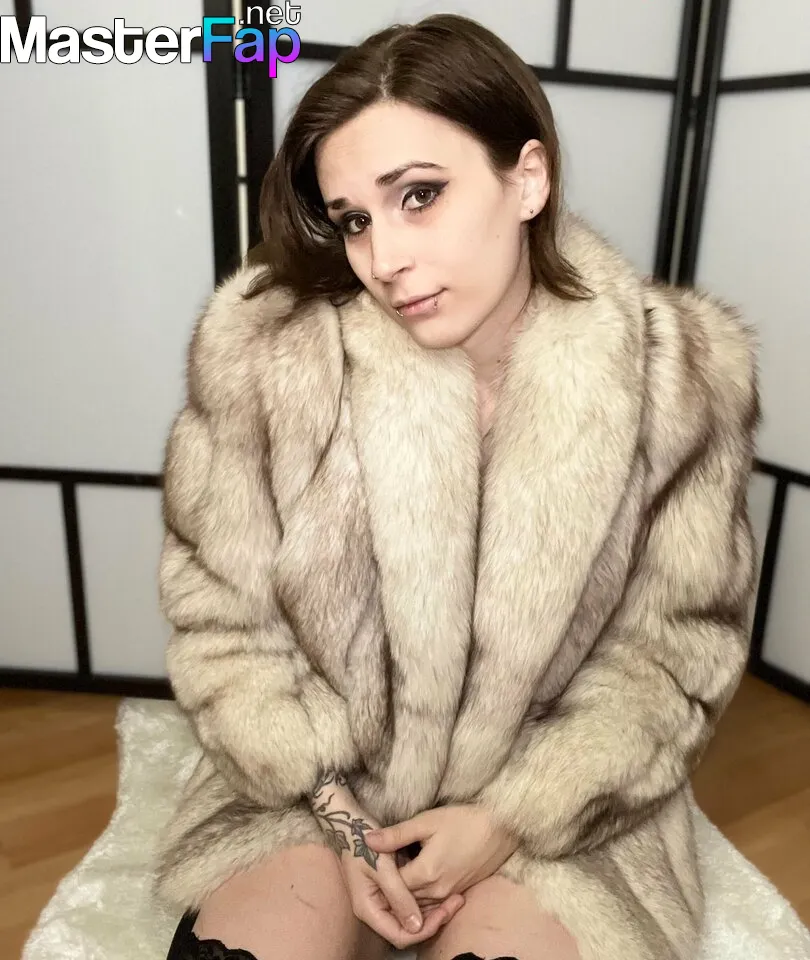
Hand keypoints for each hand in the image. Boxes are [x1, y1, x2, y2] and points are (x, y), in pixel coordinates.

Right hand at [310, 773, 464, 948]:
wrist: (350, 821)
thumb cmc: (363, 840)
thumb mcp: (382, 865)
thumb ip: (398, 896)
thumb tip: (416, 926)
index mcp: (368, 908)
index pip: (399, 935)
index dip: (423, 931)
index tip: (445, 914)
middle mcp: (374, 908)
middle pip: (406, 929)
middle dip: (432, 921)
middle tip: (456, 903)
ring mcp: (381, 899)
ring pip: (410, 917)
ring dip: (432, 911)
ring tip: (455, 897)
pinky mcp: (388, 888)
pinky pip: (408, 902)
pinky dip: (425, 900)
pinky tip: (442, 889)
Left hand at [365, 804, 519, 903]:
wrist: (501, 828)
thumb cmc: (464, 820)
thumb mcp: (427, 821)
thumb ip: (396, 834)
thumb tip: (366, 841)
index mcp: (426, 874)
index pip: (392, 886)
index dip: (380, 873)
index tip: (373, 859)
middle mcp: (437, 891)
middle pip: (404, 897)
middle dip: (391, 884)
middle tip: (381, 865)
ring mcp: (449, 894)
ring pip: (418, 902)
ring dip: (406, 891)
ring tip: (398, 869)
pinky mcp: (458, 892)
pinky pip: (432, 900)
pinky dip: (421, 892)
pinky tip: (418, 873)